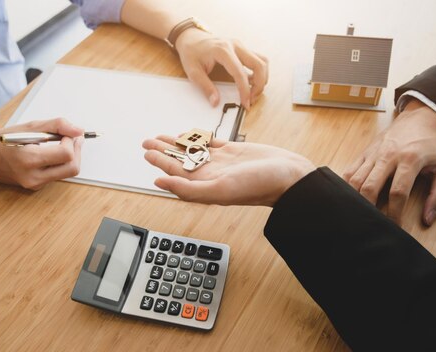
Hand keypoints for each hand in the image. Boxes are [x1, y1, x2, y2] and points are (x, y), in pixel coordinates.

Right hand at [0, 118, 84, 189]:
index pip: (66, 154)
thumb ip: (56, 126)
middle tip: (73, 138)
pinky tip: (51, 153)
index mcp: (29, 159)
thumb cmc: (1, 141)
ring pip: (67, 173)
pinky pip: (57, 175)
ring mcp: (35, 184)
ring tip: (61, 143)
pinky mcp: (36, 187)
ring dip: (70, 157)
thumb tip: (79, 130)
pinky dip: (60, 163)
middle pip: (72, 168)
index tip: (67, 134)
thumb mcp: (28, 127)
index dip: (72, 142)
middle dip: (77, 151)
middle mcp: (34, 176)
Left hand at [143, 135, 314, 205]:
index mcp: (206, 184)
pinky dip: (198, 138)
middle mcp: (211, 174)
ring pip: (193, 151)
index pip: (176, 172)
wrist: (288, 176)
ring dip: (177, 144)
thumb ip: (188, 189)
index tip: (147, 153)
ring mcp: (223, 162)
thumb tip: (159, 183)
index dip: (160, 162)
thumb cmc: (259, 186)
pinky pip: (210, 143)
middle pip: (181, 161)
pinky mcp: (234, 151)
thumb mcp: (220, 189)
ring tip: (162, 137)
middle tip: (147, 141)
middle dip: (163, 151)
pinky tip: (190, 135)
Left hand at [175, 29, 268, 108]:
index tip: (245, 103)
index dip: (245, 90)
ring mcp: (241, 46)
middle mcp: (235, 46)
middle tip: (251, 99)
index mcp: (222, 50)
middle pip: (259, 64)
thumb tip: (215, 102)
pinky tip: (251, 82)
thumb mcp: (193, 72)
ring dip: (262, 78)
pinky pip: (258, 60)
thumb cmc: (191, 53)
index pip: (240, 72)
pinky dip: (259, 72)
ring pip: (262, 61)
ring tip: (253, 92)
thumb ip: (205, 87)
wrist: (191, 37)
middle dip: (259, 85)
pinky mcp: (243, 49)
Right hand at [343, 99, 435, 225]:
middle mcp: (388, 156)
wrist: (419, 118)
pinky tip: (350, 198)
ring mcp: (373, 154)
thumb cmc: (433, 146)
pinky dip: (346, 187)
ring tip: (361, 213)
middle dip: (370, 209)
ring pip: (355, 180)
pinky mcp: (365, 153)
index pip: (398, 193)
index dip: (395, 215)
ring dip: (355, 200)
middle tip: (374, 223)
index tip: (396, 228)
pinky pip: (349, 171)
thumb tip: (427, 219)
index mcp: (410, 160)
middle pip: (370, 187)